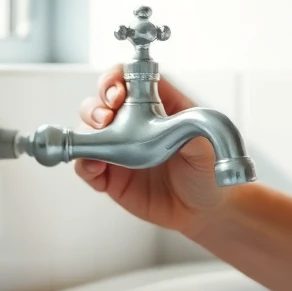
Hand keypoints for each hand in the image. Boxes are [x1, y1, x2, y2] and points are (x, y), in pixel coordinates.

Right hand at [74, 65, 230, 236]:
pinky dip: (83, 162)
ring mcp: (119, 147)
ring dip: (87, 130)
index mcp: (156, 104)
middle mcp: (133, 121)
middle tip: (106, 118)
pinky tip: (95, 166)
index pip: (128, 79)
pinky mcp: (109, 175)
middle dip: (96, 104)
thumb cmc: (206, 173)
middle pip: (101, 99)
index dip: (115, 79)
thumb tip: (181, 124)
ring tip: (100, 143)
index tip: (117, 93)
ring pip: (88, 128)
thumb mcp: (208, 147)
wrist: (202, 212)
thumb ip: (195, 131)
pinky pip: (86, 164)